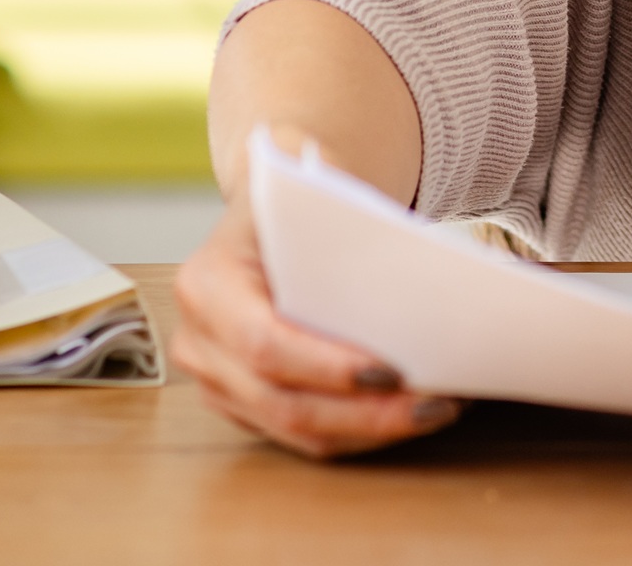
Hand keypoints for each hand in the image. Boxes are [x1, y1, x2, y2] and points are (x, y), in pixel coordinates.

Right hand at [169, 179, 463, 456]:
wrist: (275, 212)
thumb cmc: (300, 204)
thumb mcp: (316, 196)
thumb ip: (347, 242)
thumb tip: (415, 292)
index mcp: (207, 283)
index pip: (263, 343)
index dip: (327, 367)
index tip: (392, 372)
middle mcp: (198, 341)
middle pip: (281, 402)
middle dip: (363, 413)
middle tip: (433, 406)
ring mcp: (215, 381)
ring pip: (295, 430)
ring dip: (368, 430)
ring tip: (432, 412)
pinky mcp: (242, 405)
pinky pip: (301, 435)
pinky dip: (357, 432)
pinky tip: (403, 416)